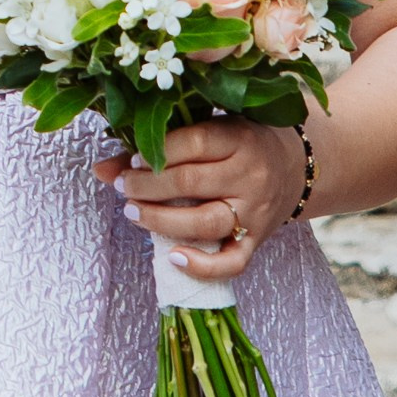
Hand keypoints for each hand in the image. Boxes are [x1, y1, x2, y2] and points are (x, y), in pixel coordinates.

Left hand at [92, 118, 308, 285]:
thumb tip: (101, 169)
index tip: (131, 160)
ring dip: (161, 221)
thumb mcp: (209, 129)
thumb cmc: (239, 142)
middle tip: (123, 188)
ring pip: (205, 223)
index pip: (192, 143)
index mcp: (238, 138)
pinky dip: (202, 267)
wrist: (295, 166)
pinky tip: (173, 257)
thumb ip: (160, 144)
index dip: (156, 152)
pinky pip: (232, 263)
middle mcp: (250, 176)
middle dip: (146, 187)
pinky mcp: (257, 241)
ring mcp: (254, 212)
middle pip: (190, 183)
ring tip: (133, 212)